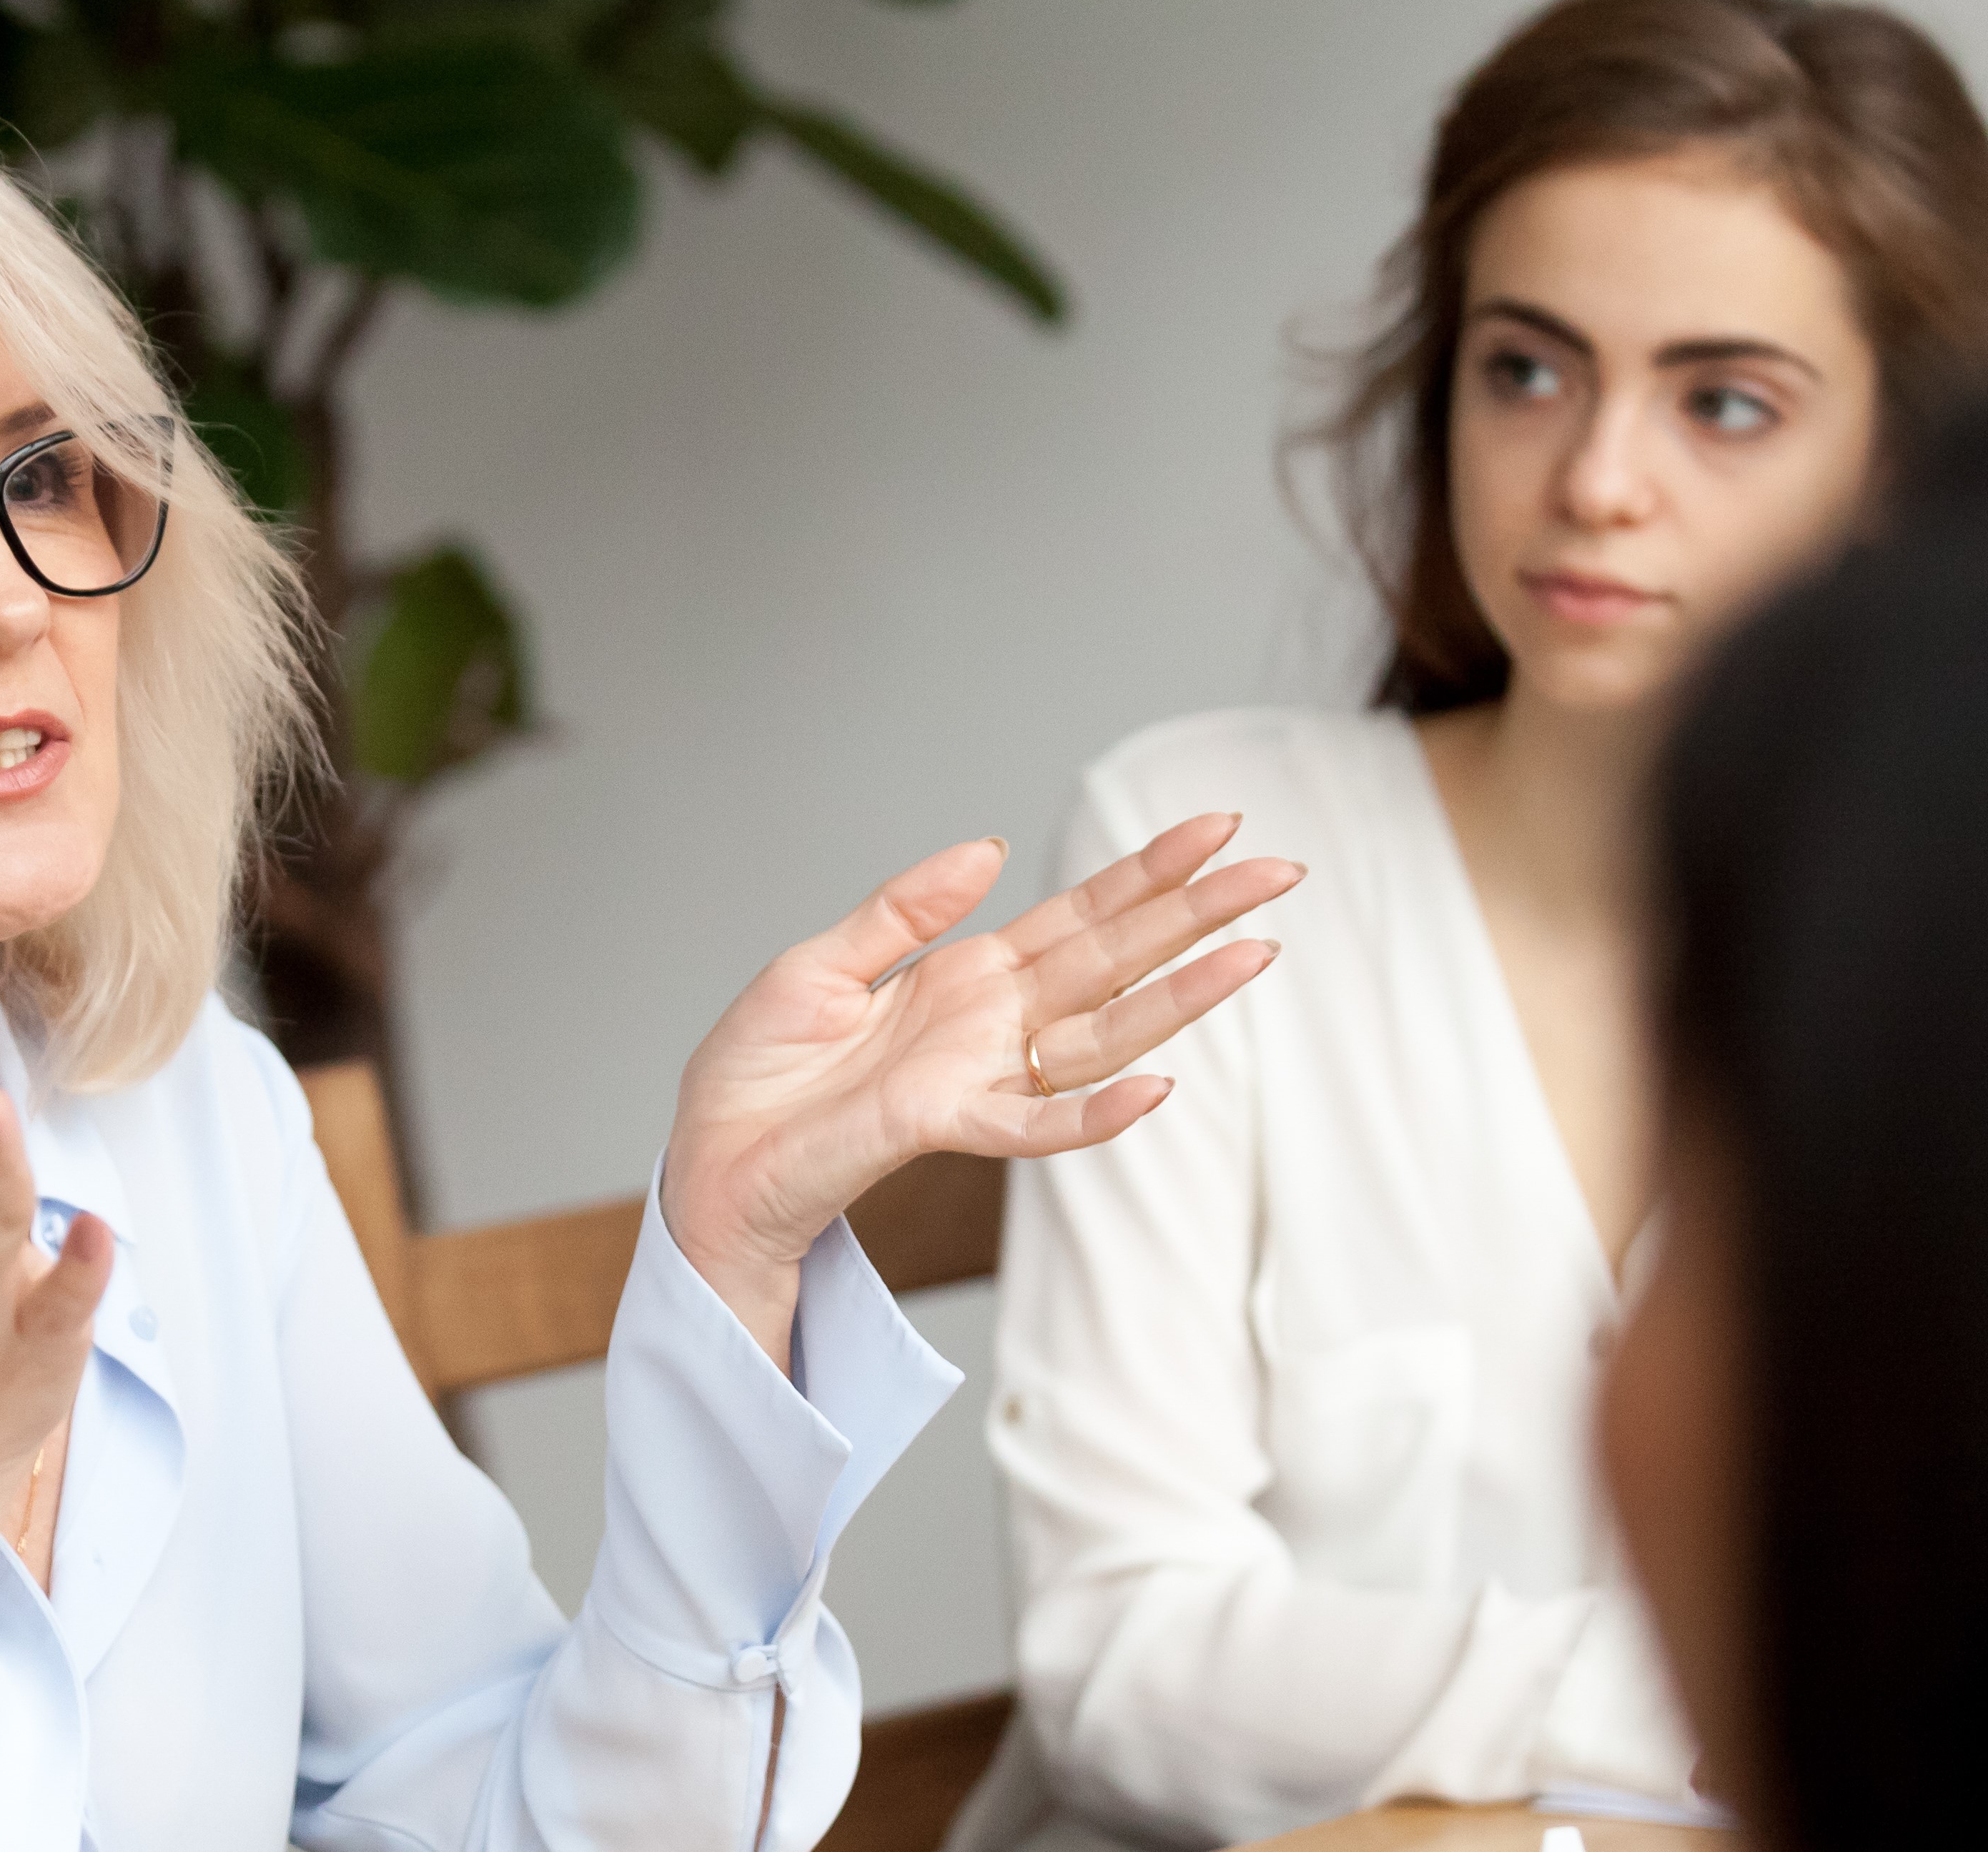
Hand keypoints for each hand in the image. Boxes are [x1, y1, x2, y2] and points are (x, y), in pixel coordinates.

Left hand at [660, 816, 1299, 1354]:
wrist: (708, 1160)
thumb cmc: (757, 1076)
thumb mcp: (820, 964)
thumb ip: (903, 909)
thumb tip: (988, 847)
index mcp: (966, 977)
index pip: (1079, 916)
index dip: (1147, 872)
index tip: (1216, 827)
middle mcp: (990, 1026)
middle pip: (1115, 961)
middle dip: (1196, 915)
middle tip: (1279, 871)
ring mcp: (977, 1078)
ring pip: (1103, 1036)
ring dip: (1180, 1000)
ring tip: (1257, 955)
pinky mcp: (943, 1127)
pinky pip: (1036, 1126)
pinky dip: (1095, 1112)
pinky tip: (1157, 1087)